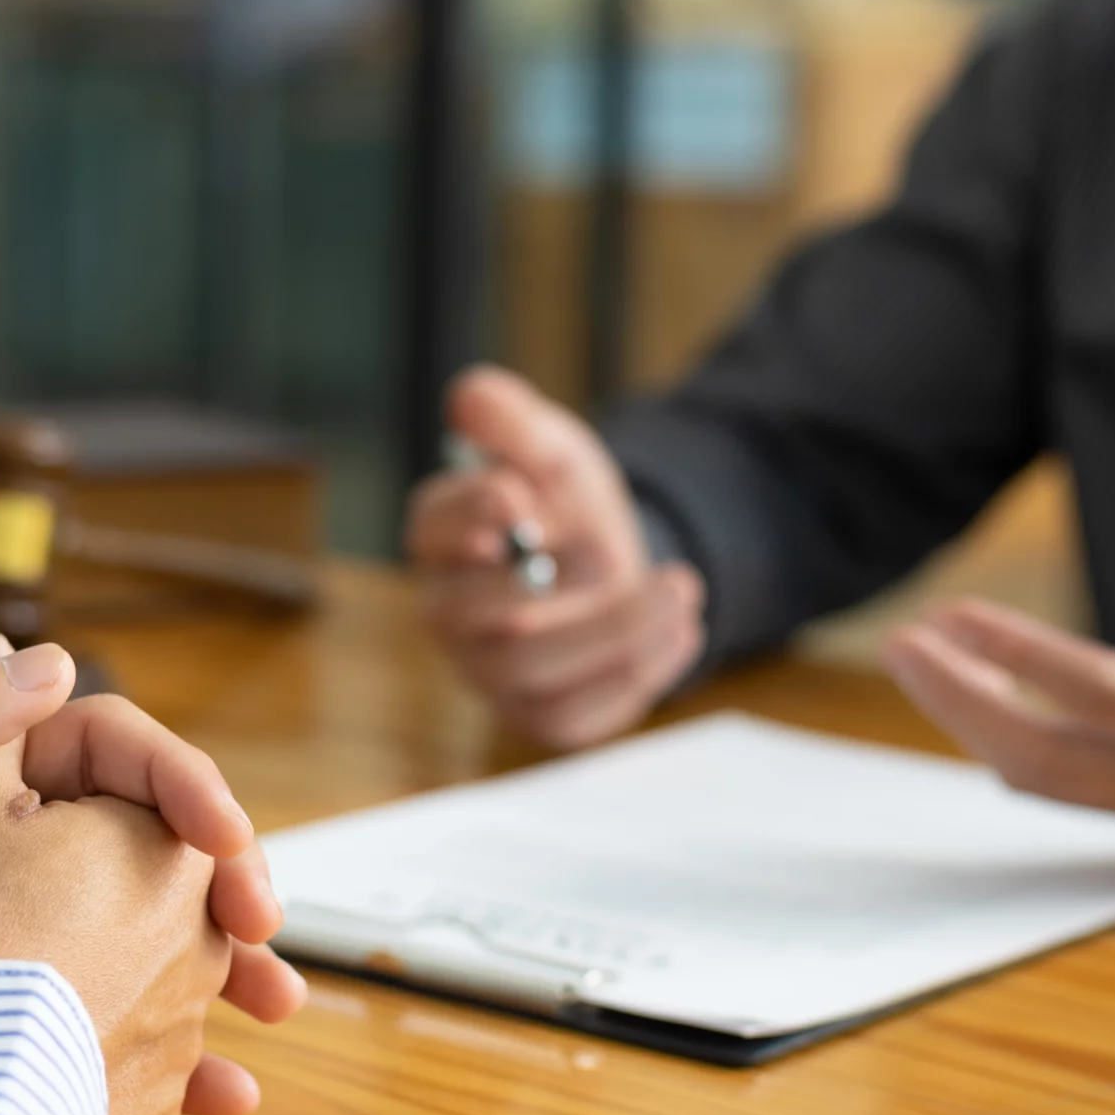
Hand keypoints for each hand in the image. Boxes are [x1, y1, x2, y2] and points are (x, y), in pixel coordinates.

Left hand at [0, 638, 300, 1114]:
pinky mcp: (7, 1023)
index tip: (234, 843)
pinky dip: (172, 1056)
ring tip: (278, 1014)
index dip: (187, 787)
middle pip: (151, 848)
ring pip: (152, 939)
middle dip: (226, 886)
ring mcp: (11, 942)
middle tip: (270, 936)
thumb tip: (44, 652)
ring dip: (222, 973)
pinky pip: (114, 1028)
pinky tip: (223, 1094)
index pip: (112, 754)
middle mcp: (3, 852)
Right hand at [406, 365, 703, 747]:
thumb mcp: (551, 448)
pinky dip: (635, 677)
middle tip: (611, 555)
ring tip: (680, 589)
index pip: (433, 527)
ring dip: (614, 632)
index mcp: (441, 538)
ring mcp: (490, 672)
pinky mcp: (538, 715)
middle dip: (549, 584)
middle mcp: (452, 612)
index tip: (523, 500)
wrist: (612, 567)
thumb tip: (469, 398)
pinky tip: (681, 632)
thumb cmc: (565, 507)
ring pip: (532, 670)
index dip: (472, 514)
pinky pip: (574, 716)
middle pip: (475, 613)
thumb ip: (514, 422)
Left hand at [883, 474, 1114, 846]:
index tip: (956, 615)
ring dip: (969, 721)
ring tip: (914, 657)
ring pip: (1043, 780)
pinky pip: (1060, 786)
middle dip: (962, 701)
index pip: (1106, 694)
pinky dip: (1004, 740)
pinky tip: (965, 692)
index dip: (1022, 656)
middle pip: (1048, 757)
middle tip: (902, 642)